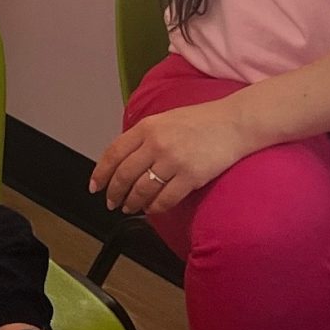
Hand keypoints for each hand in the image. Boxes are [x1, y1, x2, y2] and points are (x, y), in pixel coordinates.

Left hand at [92, 100, 252, 215]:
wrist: (235, 122)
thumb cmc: (201, 121)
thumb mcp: (164, 119)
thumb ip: (143, 137)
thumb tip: (124, 159)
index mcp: (146, 127)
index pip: (113, 153)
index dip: (100, 173)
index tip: (94, 186)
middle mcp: (156, 144)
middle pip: (124, 175)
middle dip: (114, 193)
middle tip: (111, 203)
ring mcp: (173, 161)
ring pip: (142, 190)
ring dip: (132, 202)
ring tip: (129, 207)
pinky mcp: (191, 176)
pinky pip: (166, 199)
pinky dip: (155, 208)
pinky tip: (152, 209)